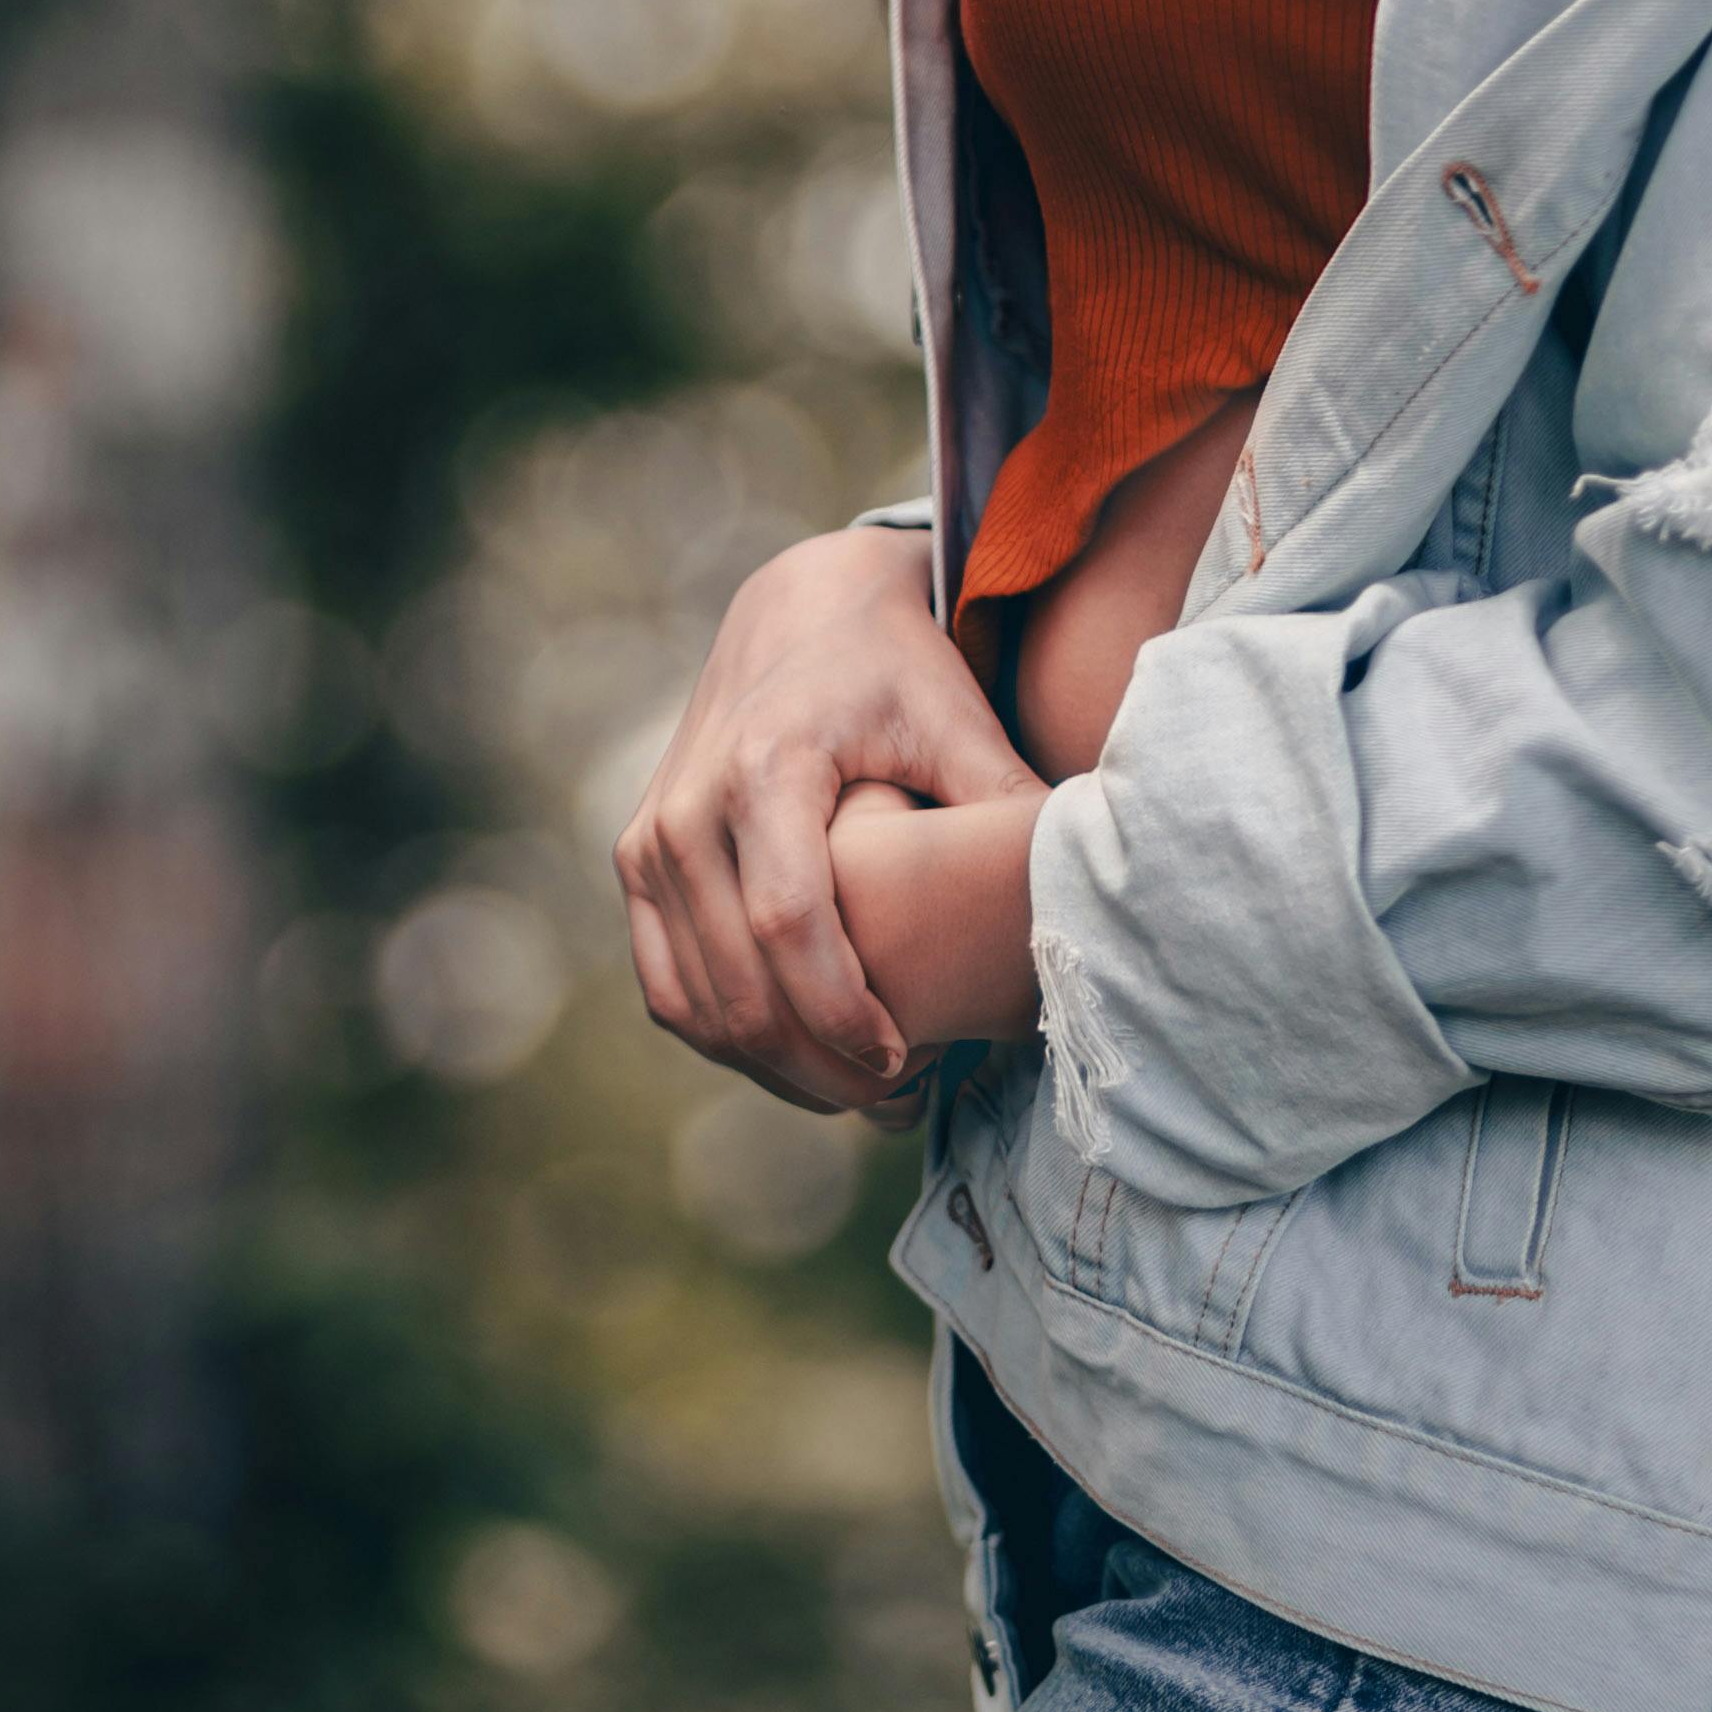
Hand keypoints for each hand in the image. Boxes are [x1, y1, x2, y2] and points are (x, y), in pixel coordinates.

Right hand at [617, 524, 1031, 1111]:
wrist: (801, 613)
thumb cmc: (898, 671)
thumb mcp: (959, 721)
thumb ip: (1004, 808)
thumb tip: (1074, 904)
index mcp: (765, 766)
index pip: (787, 922)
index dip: (842, 1012)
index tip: (906, 1062)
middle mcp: (687, 808)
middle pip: (739, 986)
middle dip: (820, 1067)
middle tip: (902, 1099)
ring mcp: (649, 840)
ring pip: (698, 1007)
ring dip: (776, 1070)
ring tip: (865, 1093)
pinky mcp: (637, 865)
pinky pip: (669, 990)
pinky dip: (731, 1041)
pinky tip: (807, 1059)